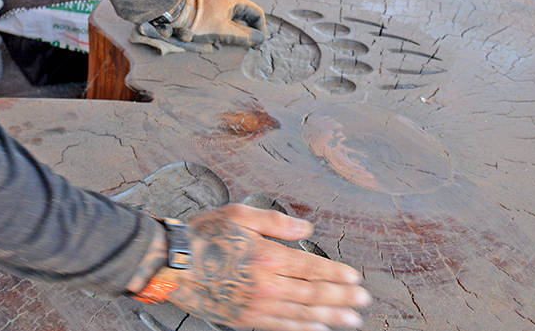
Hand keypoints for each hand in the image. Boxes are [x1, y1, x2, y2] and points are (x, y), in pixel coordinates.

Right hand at [169, 204, 369, 330]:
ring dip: (330, 317)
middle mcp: (266, 285)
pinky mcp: (244, 320)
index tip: (355, 279)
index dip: (337, 274)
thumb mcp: (240, 214)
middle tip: (363, 301)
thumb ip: (277, 222)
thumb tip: (307, 229)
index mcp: (268, 256)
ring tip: (351, 320)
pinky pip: (281, 327)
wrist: (171, 265)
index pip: (312, 268)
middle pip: (314, 294)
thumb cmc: (203, 236)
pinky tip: (317, 328)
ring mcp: (256, 306)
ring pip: (302, 313)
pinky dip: (303, 328)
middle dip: (342, 297)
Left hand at [174, 0, 265, 46]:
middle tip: (247, 44)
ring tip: (234, 42)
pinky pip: (225, 16)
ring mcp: (219, 0)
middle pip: (246, 14)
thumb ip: (244, 37)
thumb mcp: (225, 32)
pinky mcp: (211, 6)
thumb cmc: (201, 23)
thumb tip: (259, 40)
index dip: (260, 28)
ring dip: (238, 29)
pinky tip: (222, 36)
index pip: (256, 12)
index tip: (257, 41)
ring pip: (236, 16)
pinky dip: (228, 26)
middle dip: (248, 30)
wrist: (177, 14)